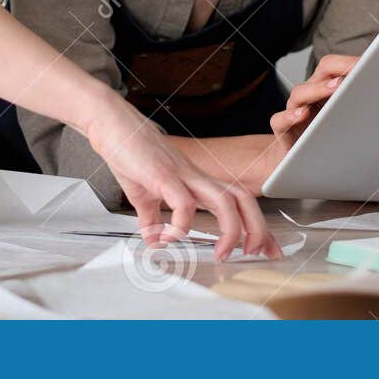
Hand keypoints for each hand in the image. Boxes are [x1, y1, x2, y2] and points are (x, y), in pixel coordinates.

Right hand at [85, 96, 279, 260]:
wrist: (111, 124)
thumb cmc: (129, 151)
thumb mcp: (143, 193)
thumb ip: (152, 217)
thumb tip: (154, 241)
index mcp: (196, 181)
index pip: (238, 201)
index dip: (256, 227)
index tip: (266, 249)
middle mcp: (196, 177)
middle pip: (243, 198)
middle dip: (257, 228)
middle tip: (255, 254)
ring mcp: (182, 174)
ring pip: (226, 200)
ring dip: (231, 231)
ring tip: (221, 254)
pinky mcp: (163, 175)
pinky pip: (183, 203)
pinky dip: (181, 226)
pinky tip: (168, 238)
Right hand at [247, 53, 358, 186]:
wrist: (299, 167)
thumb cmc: (326, 142)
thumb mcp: (346, 124)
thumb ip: (360, 110)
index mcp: (326, 91)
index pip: (336, 67)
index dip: (352, 63)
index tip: (372, 63)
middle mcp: (310, 97)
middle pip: (321, 73)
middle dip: (339, 68)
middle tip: (357, 69)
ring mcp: (294, 112)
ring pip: (300, 93)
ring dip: (317, 89)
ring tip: (335, 87)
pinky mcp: (283, 130)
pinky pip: (280, 120)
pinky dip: (289, 116)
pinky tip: (302, 115)